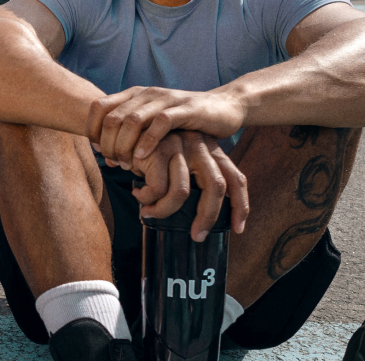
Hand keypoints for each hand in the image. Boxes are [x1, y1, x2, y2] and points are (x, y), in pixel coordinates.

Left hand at [87, 87, 245, 166]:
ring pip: (132, 119)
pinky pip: (160, 123)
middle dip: (108, 144)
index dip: (92, 130)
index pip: (99, 107)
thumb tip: (106, 157)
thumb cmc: (185, 122)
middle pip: (112, 117)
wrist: (225, 107)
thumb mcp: (153, 125)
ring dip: (125, 145)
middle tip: (114, 163)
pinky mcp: (185, 109)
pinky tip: (142, 158)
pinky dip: (147, 142)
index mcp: (135, 94)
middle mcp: (147, 94)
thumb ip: (131, 135)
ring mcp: (166, 99)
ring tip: (126, 164)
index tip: (99, 152)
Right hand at [127, 131, 248, 239]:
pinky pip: (157, 188)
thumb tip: (197, 217)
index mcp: (211, 150)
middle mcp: (200, 145)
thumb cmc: (151, 152)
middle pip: (216, 186)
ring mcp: (181, 145)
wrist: (125, 127)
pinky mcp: (159, 148)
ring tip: (149, 212)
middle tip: (196, 236)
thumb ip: (189, 179)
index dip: (240, 205)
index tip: (238, 228)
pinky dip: (147, 199)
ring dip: (164, 210)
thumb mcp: (177, 162)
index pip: (236, 179)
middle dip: (208, 216)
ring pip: (181, 192)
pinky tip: (138, 195)